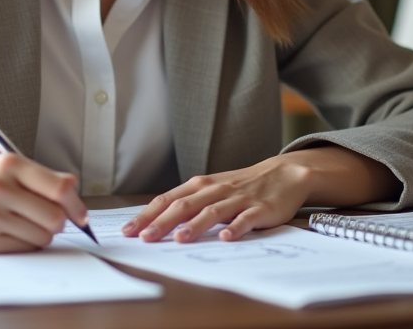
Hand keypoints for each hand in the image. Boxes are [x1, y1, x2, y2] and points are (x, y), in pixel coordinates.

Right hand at [0, 154, 87, 253]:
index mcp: (9, 164)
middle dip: (57, 223)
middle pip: (55, 217)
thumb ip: (44, 177)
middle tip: (44, 219)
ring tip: (21, 225)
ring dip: (39, 235)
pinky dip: (24, 245)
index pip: (59, 188)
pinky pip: (24, 249)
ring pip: (42, 236)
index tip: (79, 215)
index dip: (76, 205)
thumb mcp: (8, 169)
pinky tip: (8, 234)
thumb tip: (75, 190)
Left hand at [121, 147, 399, 242]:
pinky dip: (236, 227)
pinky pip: (247, 219)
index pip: (168, 200)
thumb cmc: (242, 186)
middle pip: (184, 205)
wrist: (285, 173)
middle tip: (144, 238)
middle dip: (162, 222)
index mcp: (200, 186)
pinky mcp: (260, 209)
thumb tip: (153, 221)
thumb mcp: (211, 190)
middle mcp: (215, 190)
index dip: (147, 215)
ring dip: (196, 225)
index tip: (128, 230)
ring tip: (180, 238)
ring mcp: (238, 199)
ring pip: (212, 211)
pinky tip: (226, 237)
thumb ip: (186, 203)